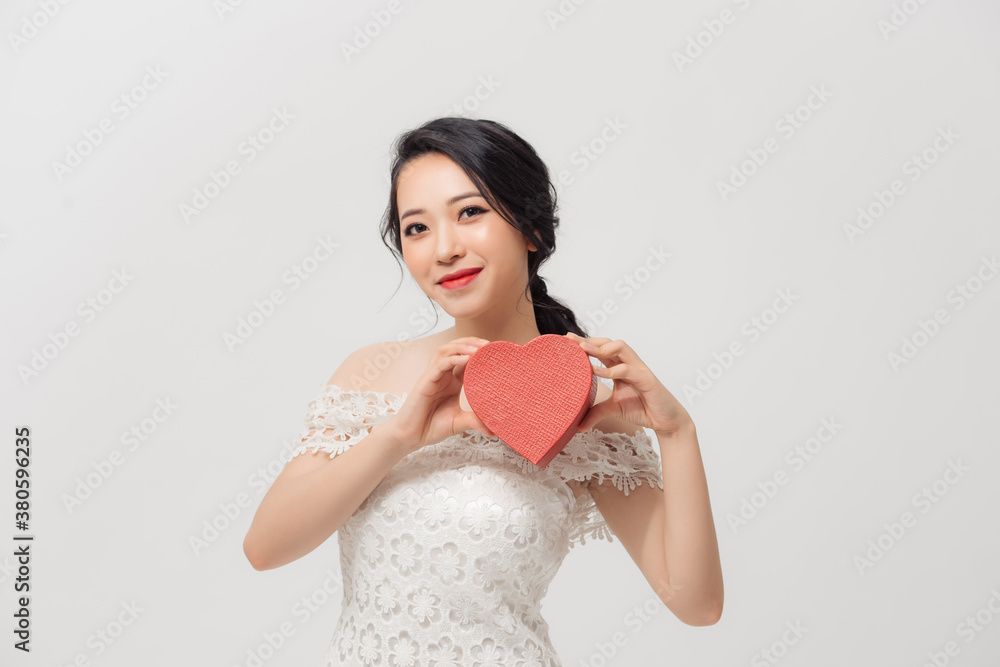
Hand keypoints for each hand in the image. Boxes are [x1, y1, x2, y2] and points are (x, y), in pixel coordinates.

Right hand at [386, 337, 494, 452]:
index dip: (479, 353)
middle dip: (472, 343)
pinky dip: (454, 358)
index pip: (466, 360)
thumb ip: (474, 421)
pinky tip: (467, 359)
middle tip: (489, 345)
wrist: (411, 437)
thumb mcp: (458, 422)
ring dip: (462, 346)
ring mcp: (433, 376)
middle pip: (455, 348)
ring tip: (478, 348)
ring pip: (446, 351)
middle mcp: (442, 375)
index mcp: (451, 382)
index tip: (495, 352)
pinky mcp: (425, 381)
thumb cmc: (431, 427)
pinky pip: (440, 364)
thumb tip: (494, 431)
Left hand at [565, 332, 692, 436]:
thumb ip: (596, 412)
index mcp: (621, 366)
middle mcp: (629, 363)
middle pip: (609, 342)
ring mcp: (638, 369)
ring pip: (620, 347)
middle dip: (589, 339)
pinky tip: (595, 371)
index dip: (586, 343)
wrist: (665, 421)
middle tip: (570, 340)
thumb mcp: (613, 409)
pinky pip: (626, 369)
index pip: (602, 348)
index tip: (566, 341)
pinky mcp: (646, 379)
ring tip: (582, 350)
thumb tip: (578, 426)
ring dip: (600, 347)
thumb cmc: (642, 409)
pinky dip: (610, 370)